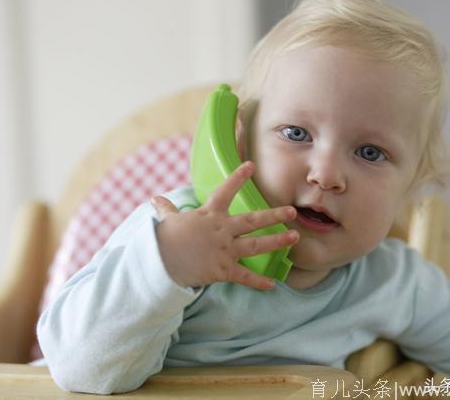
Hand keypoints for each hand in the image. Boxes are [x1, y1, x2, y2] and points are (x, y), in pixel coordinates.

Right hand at [151, 161, 298, 289]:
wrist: (160, 264)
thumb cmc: (163, 241)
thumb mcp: (167, 221)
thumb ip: (167, 210)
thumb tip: (155, 199)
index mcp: (209, 215)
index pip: (225, 191)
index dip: (238, 177)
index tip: (251, 166)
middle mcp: (221, 230)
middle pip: (253, 220)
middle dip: (274, 215)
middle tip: (292, 211)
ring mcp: (224, 250)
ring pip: (256, 244)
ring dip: (277, 241)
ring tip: (295, 237)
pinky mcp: (223, 270)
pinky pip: (244, 276)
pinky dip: (258, 282)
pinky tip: (272, 285)